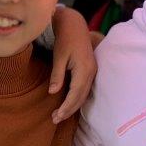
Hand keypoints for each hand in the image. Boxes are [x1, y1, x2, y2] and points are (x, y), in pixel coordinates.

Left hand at [49, 6, 97, 123]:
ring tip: (59, 115)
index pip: (75, 94)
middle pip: (81, 97)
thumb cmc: (65, 39)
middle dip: (69, 110)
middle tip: (55, 119)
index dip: (66, 107)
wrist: (75, 25)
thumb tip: (52, 92)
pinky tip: (68, 104)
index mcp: (84, 69)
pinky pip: (85, 89)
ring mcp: (93, 72)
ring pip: (84, 95)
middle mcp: (91, 72)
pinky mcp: (91, 71)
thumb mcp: (58, 57)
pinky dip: (77, 99)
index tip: (56, 116)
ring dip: (73, 106)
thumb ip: (57, 75)